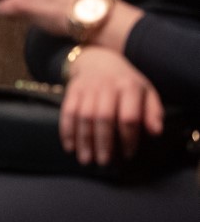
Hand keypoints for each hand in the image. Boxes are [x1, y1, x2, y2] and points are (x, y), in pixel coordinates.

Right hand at [59, 45, 162, 165]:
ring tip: (86, 160)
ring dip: (84, 140)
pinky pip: (67, 112)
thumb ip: (153, 112)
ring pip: (83, 116)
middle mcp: (106, 85)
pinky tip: (69, 146)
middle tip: (104, 162)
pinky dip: (67, 131)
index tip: (128, 155)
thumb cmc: (126, 82)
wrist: (98, 60)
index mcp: (129, 86)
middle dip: (103, 142)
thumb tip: (155, 133)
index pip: (129, 116)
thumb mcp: (146, 92)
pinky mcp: (72, 90)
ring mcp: (87, 87)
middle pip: (103, 117)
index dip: (129, 138)